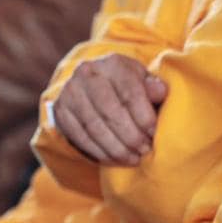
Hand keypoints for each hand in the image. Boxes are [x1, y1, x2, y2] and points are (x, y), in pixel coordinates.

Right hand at [51, 54, 167, 165]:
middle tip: (145, 150)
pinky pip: (80, 137)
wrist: (93, 83)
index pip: (130, 92)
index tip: (154, 133)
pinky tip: (114, 159)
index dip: (143, 115)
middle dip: (131, 135)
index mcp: (113, 63)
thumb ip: (153, 86)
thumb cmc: (125, 84)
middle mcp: (88, 74)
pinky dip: (99, 151)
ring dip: (116, 148)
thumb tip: (160, 92)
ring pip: (95, 127)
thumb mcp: (142, 79)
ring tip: (133, 158)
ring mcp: (71, 92)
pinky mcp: (61, 111)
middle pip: (111, 111)